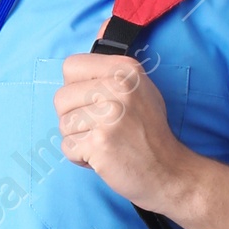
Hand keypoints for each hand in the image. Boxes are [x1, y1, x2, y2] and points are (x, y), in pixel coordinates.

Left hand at [54, 54, 199, 214]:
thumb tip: (84, 58)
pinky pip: (68, 147)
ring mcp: (108, 115)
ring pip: (63, 124)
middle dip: (73, 118)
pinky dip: (80, 157)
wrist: (167, 170)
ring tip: (104, 143)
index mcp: (125, 70)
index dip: (74, 89)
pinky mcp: (99, 142)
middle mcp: (118, 87)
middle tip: (99, 129)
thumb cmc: (149, 133)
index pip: (71, 66)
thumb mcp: (139, 90)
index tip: (92, 103)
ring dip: (78, 139)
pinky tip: (102, 157)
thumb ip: (110, 74)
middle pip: (61, 98)